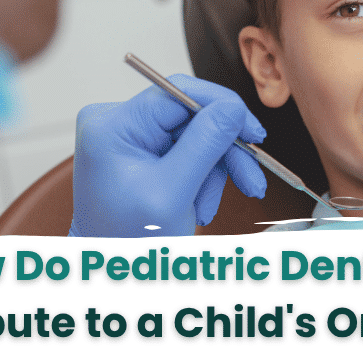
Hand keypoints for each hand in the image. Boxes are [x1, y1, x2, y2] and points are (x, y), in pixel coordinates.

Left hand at [70, 74, 265, 237]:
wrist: (110, 269)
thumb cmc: (126, 240)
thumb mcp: (173, 192)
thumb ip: (204, 144)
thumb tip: (232, 108)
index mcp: (113, 126)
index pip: (179, 93)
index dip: (223, 108)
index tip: (252, 132)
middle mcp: (116, 123)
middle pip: (191, 117)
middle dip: (223, 152)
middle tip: (251, 178)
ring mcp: (128, 136)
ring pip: (194, 136)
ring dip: (212, 172)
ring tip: (206, 207)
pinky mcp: (140, 150)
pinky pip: (185, 150)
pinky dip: (200, 177)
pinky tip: (196, 202)